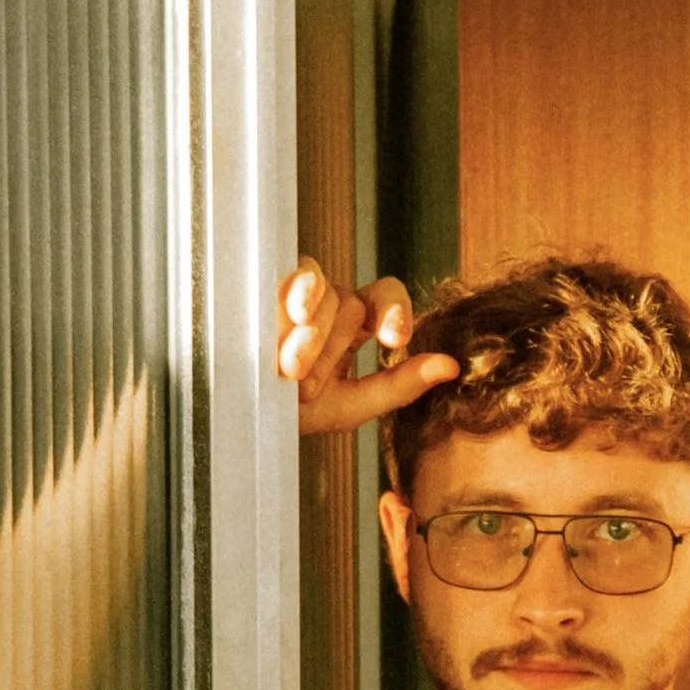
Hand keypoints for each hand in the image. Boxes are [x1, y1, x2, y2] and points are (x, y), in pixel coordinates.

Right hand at [277, 260, 457, 435]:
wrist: (236, 416)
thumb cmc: (292, 413)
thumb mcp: (351, 406)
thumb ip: (400, 385)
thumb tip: (453, 366)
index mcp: (355, 325)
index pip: (385, 296)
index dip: (396, 309)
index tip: (394, 342)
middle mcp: (330, 302)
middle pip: (351, 305)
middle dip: (331, 350)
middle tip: (303, 387)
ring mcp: (299, 291)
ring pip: (326, 293)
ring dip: (312, 336)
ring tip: (287, 369)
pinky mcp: (269, 285)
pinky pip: (299, 273)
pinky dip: (301, 293)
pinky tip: (296, 314)